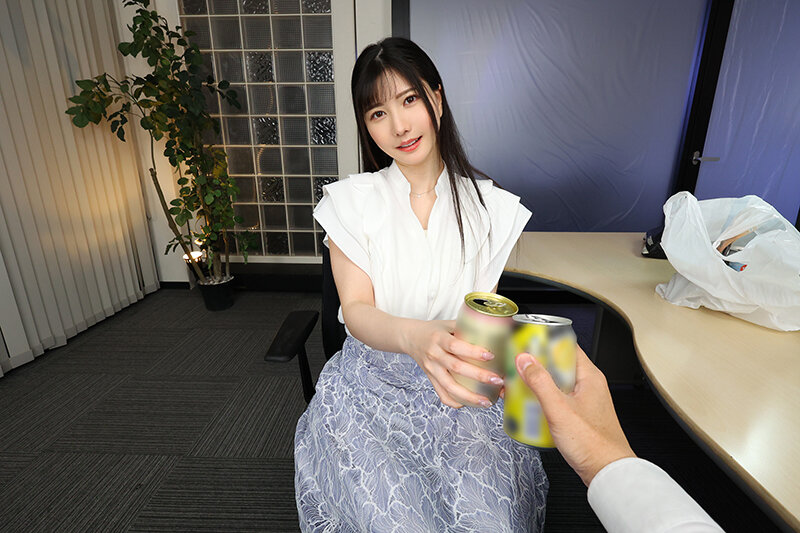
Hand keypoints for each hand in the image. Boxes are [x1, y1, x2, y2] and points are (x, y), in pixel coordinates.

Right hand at [404, 320, 503, 408]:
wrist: (411, 338)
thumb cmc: (434, 330)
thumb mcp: (448, 324)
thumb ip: (467, 327)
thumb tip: (494, 328)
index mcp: (439, 339)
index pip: (455, 346)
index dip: (473, 352)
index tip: (490, 355)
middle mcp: (434, 355)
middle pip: (456, 368)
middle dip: (479, 376)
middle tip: (497, 380)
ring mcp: (432, 370)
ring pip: (449, 386)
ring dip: (469, 396)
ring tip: (486, 401)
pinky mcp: (431, 379)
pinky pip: (442, 394)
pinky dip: (454, 401)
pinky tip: (468, 404)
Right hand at [515, 346, 634, 485]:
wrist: (607, 472)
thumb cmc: (593, 443)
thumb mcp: (559, 408)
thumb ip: (540, 382)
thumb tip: (525, 360)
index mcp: (589, 376)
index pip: (567, 346)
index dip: (546, 342)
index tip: (527, 343)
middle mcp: (589, 385)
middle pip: (558, 366)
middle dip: (537, 366)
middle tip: (518, 368)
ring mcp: (584, 400)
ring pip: (557, 384)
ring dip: (538, 385)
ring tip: (520, 388)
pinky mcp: (579, 415)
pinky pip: (558, 400)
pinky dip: (544, 401)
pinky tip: (531, 408)